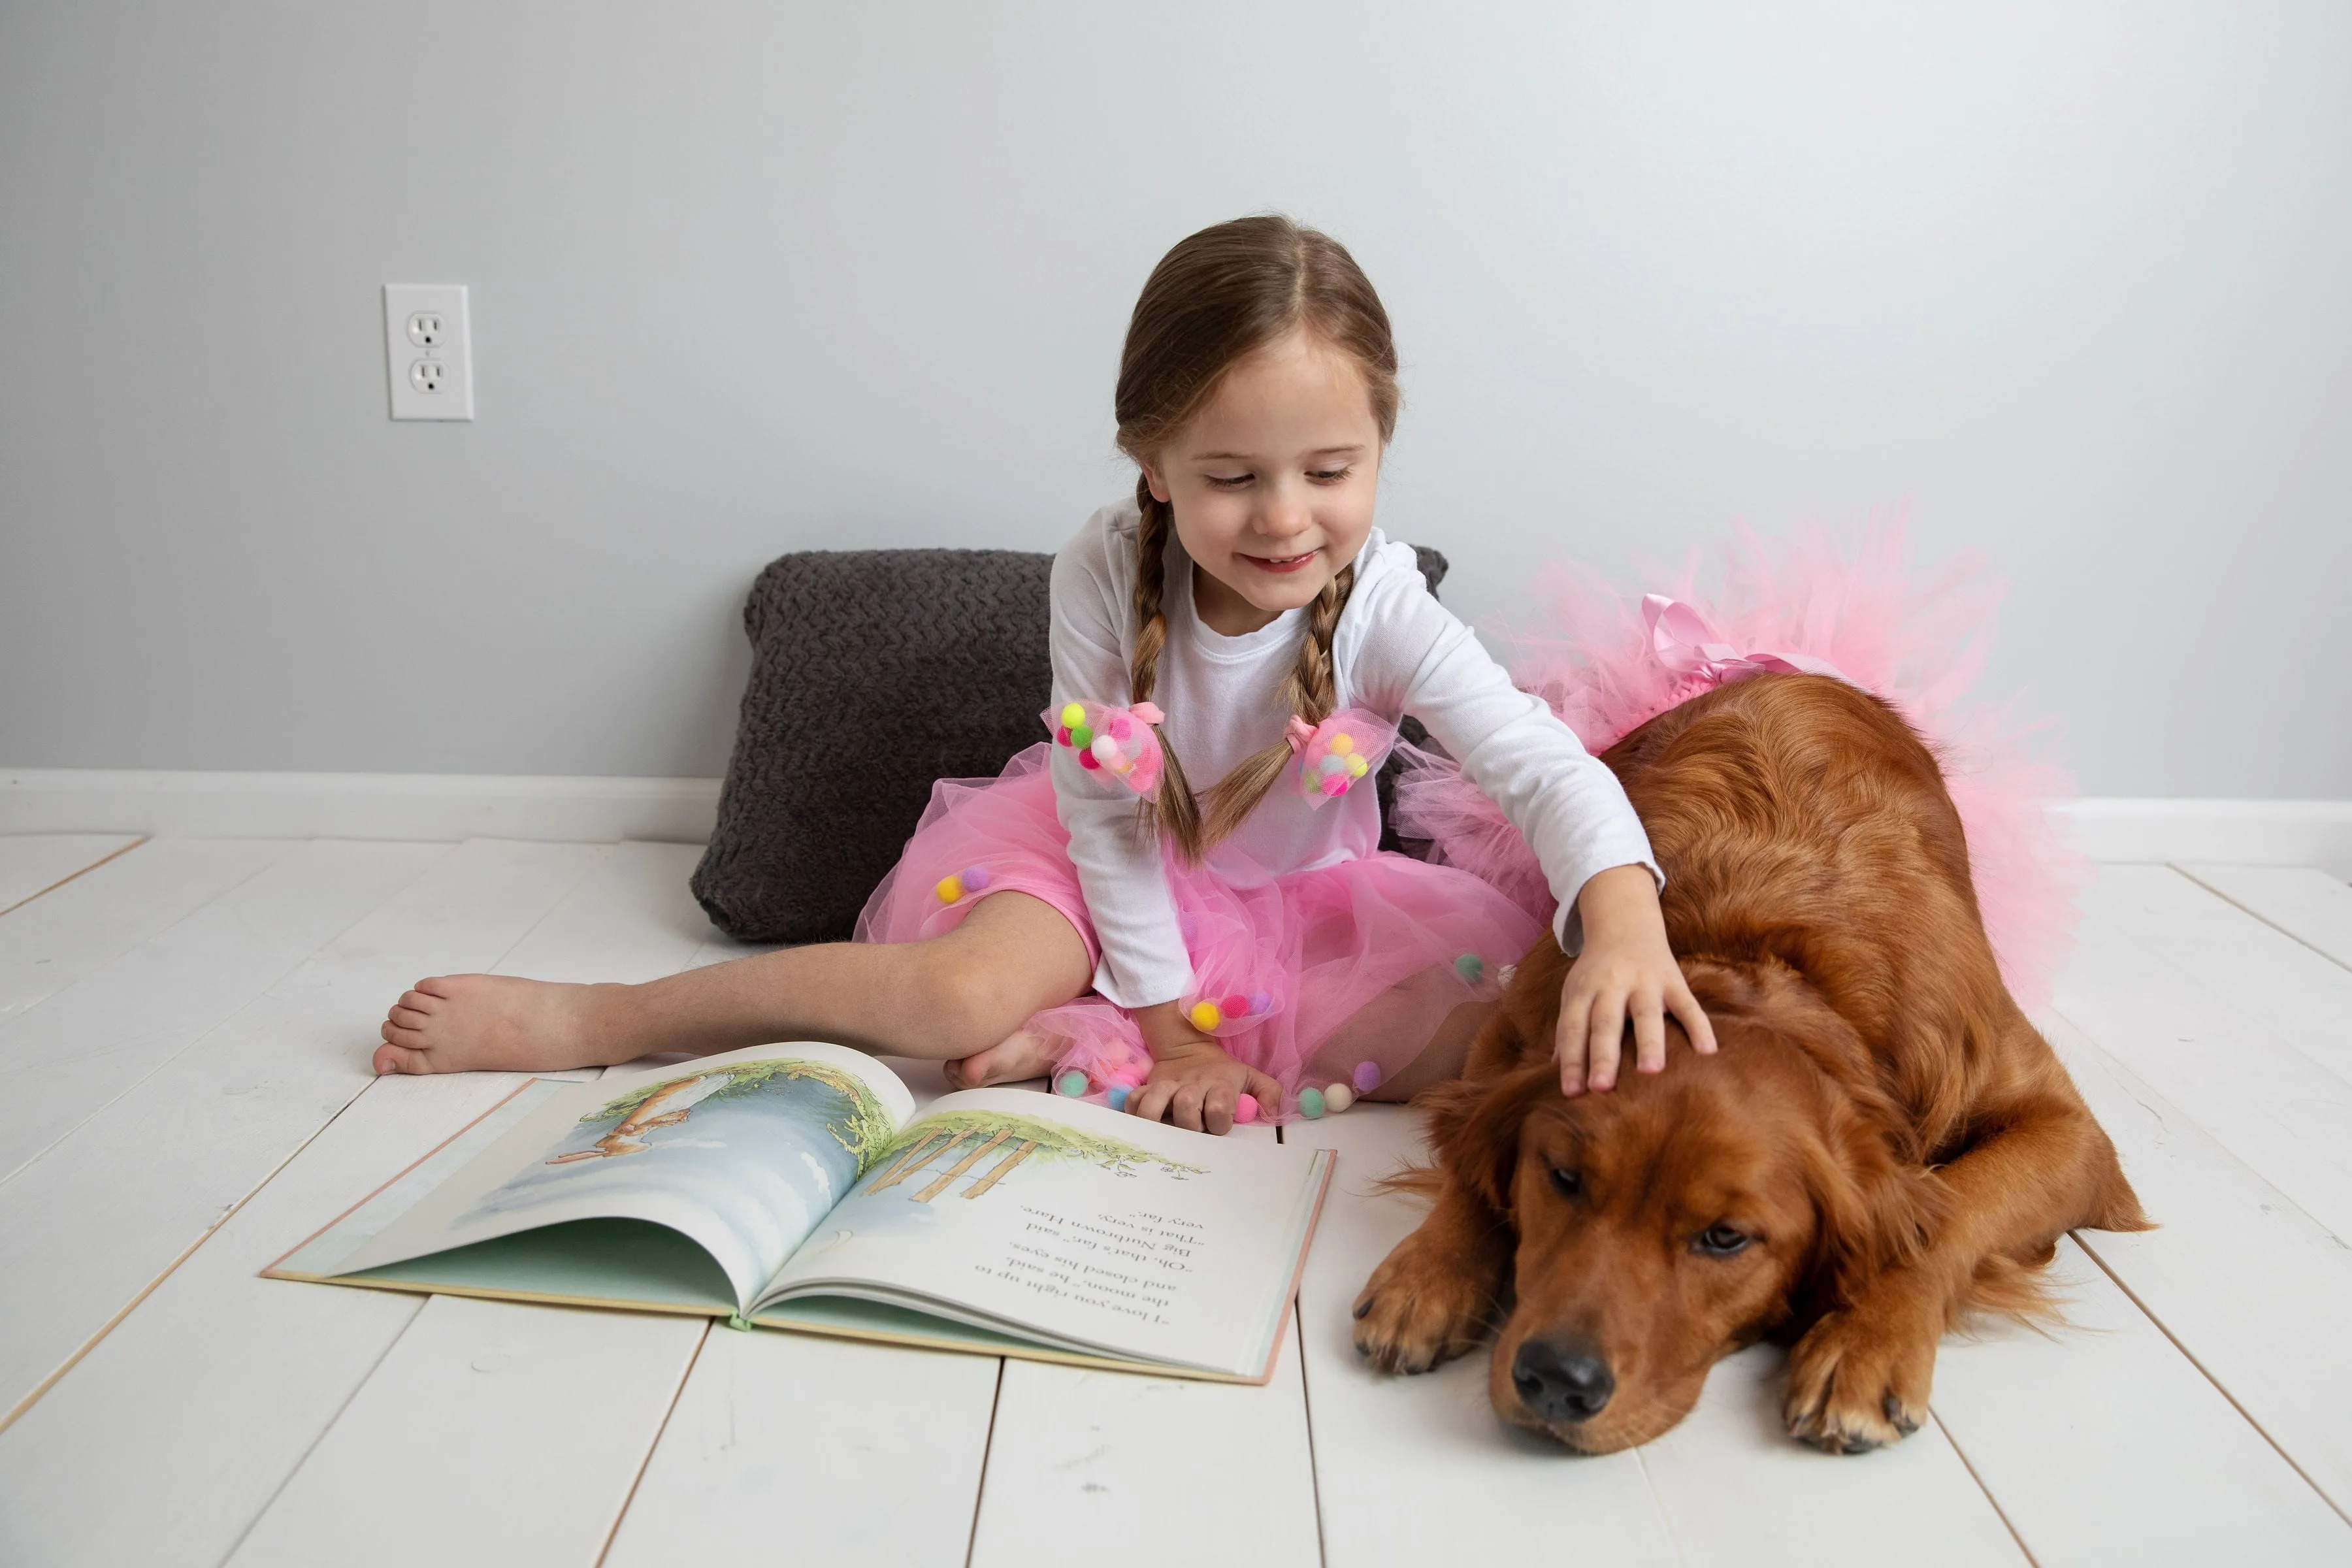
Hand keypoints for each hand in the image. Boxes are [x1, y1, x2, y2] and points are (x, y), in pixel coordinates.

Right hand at [1128, 1002, 1284, 1134]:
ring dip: (1157, 1120)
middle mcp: (1193, 1085)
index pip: (1220, 1105)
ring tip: (1161, 1133)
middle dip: (1189, 1124)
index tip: (1220, 1126)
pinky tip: (1144, 1123)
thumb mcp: (1250, 1077)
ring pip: (1155, 1102)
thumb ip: (1268, 1093)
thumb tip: (1271, 1111)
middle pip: (1187, 1106)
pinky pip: (1134, 1099)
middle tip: (1192, 1131)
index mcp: (1220, 1084)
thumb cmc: (1224, 1074)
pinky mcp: (1150, 1086)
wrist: (1190, 1050)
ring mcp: (1169, 1085)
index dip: (1220, 1121)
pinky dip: (1135, 1112)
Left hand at [1556, 864, 1715, 1095]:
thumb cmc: (1597, 974)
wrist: (1626, 926)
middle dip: (1603, 1055)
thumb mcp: (1576, 994)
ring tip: (1651, 1072)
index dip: (1571, 1061)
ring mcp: (1644, 982)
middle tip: (1601, 1088)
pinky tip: (1707, 1051)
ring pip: (1646, 1014)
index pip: (1573, 1028)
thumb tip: (1556, 1069)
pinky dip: (1699, 1026)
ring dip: (1648, 1042)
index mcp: (1583, 991)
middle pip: (1605, 1023)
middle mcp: (1611, 985)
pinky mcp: (1674, 980)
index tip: (1570, 1093)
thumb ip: (1569, 1030)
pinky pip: (1688, 1005)